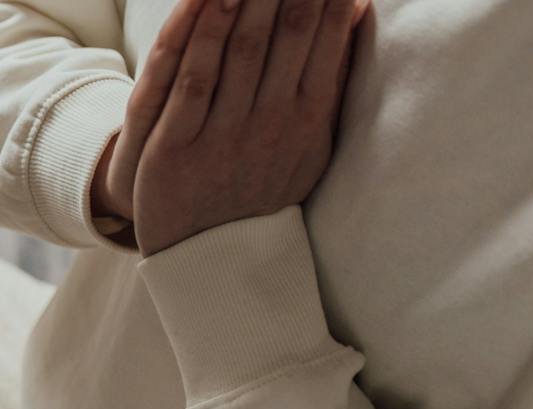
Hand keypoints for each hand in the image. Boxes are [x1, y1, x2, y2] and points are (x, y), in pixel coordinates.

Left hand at [101, 0, 368, 254]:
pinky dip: (200, 38)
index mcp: (307, 119)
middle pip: (286, 34)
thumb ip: (330, 81)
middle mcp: (271, 124)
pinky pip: (191, 83)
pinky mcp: (177, 150)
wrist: (215, 259)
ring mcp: (224, 137)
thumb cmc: (265, 188)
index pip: (325, 37)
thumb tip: (355, 11)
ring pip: (241, 52)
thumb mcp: (310, 143)